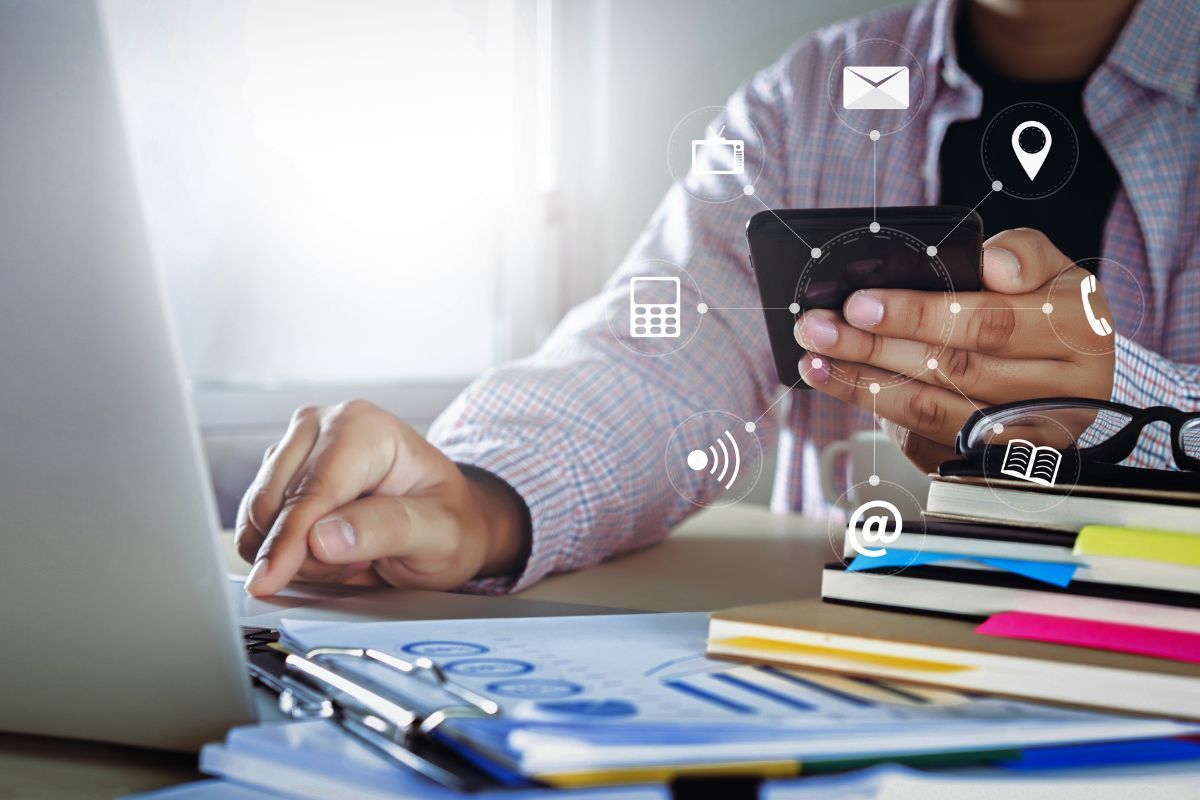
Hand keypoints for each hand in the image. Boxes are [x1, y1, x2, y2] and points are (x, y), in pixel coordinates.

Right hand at [235, 400, 528, 595]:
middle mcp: (325, 424)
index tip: (268, 579)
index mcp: (366, 428)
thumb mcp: (440, 533)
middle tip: (360, 566)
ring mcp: (297, 445)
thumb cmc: (450, 522)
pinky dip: (284, 551)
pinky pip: (257, 525)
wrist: (448, 521)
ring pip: (259, 516)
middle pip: (275, 503)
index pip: (312, 490)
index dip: (287, 540)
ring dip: (295, 554)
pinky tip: (329, 551)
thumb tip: (320, 538)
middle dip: (304, 552)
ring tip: (352, 556)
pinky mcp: (280, 471)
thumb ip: (386, 530)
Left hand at [793, 228, 1116, 471]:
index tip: (860, 303)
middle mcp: (1062, 394)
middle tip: (819, 326)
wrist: (1062, 368)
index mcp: (1081, 334)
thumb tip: (994, 264)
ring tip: (815, 353)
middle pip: (952, 369)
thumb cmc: (1046, 307)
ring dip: (862, 380)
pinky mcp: (988, 459)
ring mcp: (1025, 437)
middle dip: (874, 345)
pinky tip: (836, 379)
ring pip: (931, 408)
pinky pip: (922, 433)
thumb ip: (1024, 254)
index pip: (989, 324)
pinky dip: (872, 404)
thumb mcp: (1050, 268)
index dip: (920, 314)